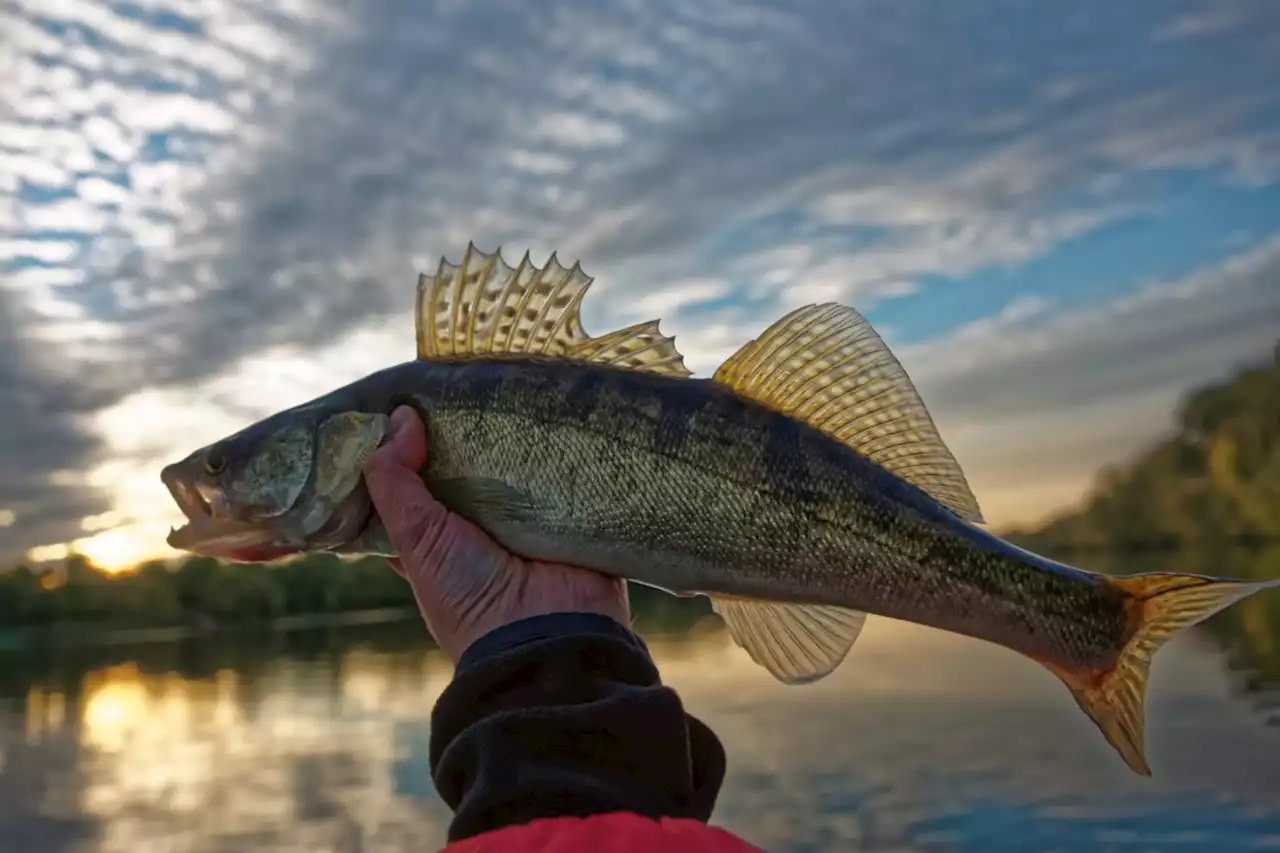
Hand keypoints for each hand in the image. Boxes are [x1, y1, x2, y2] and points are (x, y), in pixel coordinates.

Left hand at [361, 405, 630, 662]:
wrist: (548, 633)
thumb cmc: (470, 596)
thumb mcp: (416, 539)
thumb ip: (394, 480)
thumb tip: (399, 417)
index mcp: (439, 539)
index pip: (419, 484)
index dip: (410, 448)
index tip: (408, 400)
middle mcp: (483, 528)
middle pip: (469, 466)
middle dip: (466, 431)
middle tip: (463, 381)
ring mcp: (531, 520)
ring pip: (518, 464)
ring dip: (516, 433)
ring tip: (510, 382)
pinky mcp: (573, 513)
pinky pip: (567, 470)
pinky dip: (562, 446)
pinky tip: (554, 407)